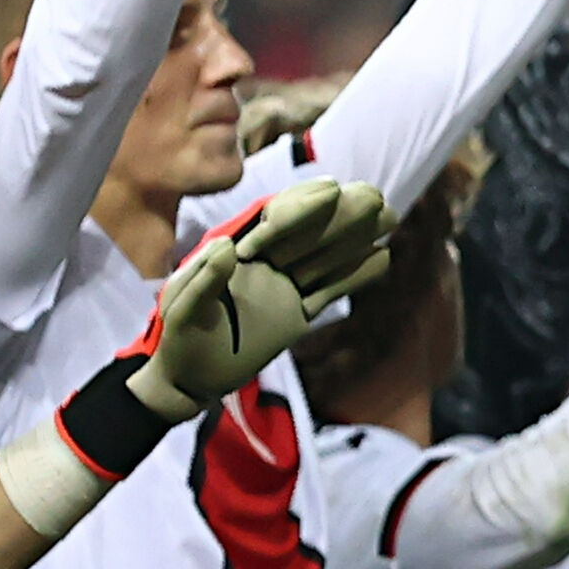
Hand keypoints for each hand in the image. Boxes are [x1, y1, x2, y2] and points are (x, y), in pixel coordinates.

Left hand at [127, 178, 393, 417]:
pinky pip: (331, 290)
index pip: (272, 220)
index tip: (332, 190)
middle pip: (308, 232)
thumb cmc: (180, 341)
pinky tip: (382, 258)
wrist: (191, 378)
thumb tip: (230, 246)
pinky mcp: (297, 311)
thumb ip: (204, 279)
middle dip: (340, 214)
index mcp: (235, 253)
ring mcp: (283, 287)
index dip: (301, 205)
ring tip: (388, 217)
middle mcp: (264, 263)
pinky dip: (356, 276)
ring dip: (355, 238)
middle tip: (374, 198)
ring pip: (326, 258)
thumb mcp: (183, 309)